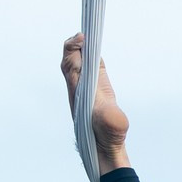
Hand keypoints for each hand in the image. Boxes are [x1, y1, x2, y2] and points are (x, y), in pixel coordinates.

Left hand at [61, 38, 130, 163]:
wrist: (105, 148)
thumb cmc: (107, 137)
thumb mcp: (112, 128)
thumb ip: (111, 120)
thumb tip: (113, 118)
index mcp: (78, 91)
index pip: (69, 63)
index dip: (72, 48)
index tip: (82, 38)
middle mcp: (78, 87)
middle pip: (68, 59)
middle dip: (73, 43)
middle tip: (85, 33)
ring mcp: (87, 86)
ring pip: (76, 62)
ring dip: (80, 48)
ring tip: (88, 36)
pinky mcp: (97, 88)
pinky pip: (89, 67)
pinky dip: (89, 55)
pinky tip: (93, 48)